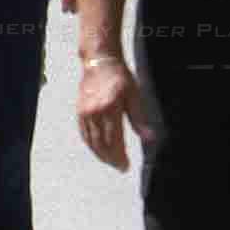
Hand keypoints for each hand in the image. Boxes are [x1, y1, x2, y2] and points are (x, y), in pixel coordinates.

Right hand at [76, 54, 146, 169]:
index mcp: (110, 108)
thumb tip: (149, 138)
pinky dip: (91, 145)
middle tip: (120, 167)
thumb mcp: (134, 96)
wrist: (100, 62)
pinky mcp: (80, 111)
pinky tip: (99, 150)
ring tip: (111, 162)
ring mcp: (85, 112)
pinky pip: (84, 134)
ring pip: (92, 141)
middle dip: (111, 159)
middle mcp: (95, 112)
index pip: (114, 140)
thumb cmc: (120, 78)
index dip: (119, 156)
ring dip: (101, 155)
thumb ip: (139, 119)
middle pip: (101, 144)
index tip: (126, 166)